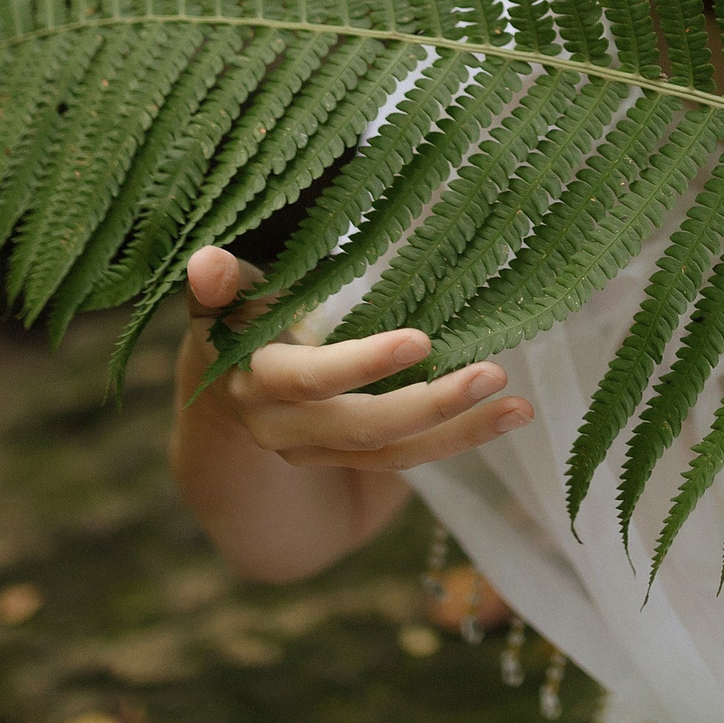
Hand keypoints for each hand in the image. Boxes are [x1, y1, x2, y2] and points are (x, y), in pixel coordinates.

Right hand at [175, 246, 532, 470]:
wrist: (229, 401)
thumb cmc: (240, 319)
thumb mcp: (225, 299)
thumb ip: (220, 284)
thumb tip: (206, 260)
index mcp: (252, 379)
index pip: (307, 377)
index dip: (359, 364)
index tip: (420, 339)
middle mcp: (282, 426)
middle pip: (359, 424)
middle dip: (427, 403)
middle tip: (490, 371)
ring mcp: (318, 451)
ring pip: (392, 450)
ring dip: (458, 430)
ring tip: (517, 405)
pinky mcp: (352, 462)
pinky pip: (408, 459)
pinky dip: (459, 440)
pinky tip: (510, 416)